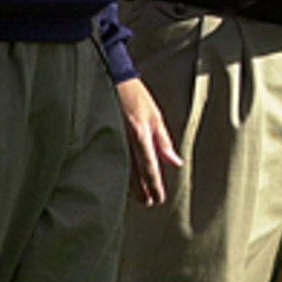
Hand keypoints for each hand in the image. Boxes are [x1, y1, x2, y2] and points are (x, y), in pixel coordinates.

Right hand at [115, 77, 182, 205]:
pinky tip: (120, 179)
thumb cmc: (134, 95)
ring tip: (137, 197)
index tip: (158, 198)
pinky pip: (113, 161)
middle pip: (135, 174)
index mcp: (140, 135)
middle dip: (142, 191)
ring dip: (131, 186)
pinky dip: (119, 173)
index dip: (154, 186)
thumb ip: (164, 141)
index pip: (149, 168)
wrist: (112, 78)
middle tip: (149, 203)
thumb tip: (175, 162)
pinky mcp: (105, 138)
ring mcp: (113, 140)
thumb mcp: (155, 116)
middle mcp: (125, 141)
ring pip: (123, 170)